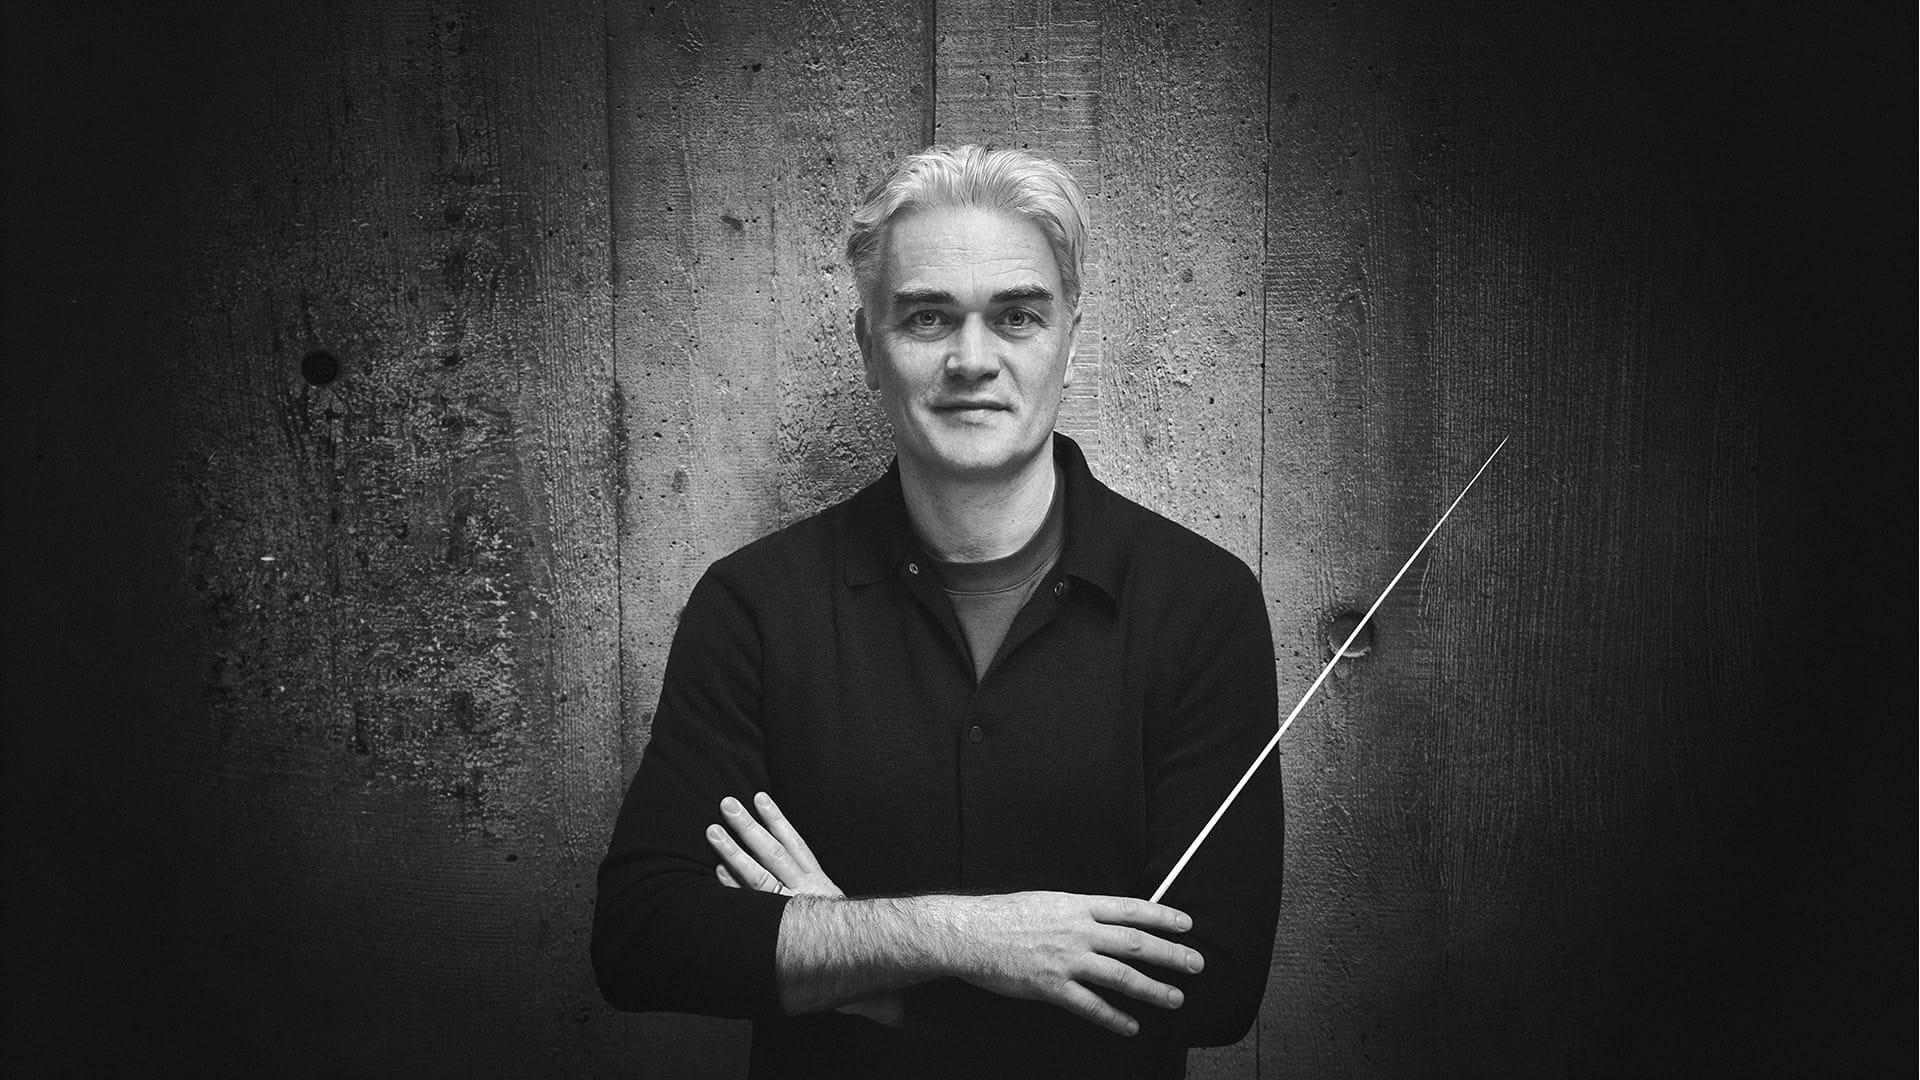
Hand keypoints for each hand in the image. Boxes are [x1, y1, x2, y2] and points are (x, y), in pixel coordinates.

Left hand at [708, 792, 902, 1026]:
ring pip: (758, 875)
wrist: (855, 966)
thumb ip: (814, 885)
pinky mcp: (775, 929)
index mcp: (818, 883)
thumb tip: (794, 864)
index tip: (760, 798)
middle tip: (727, 804)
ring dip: (733, 852)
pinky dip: (733, 887)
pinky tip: (717, 869)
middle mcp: (803, 892)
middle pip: (772, 853)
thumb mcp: (833, 903)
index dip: (777, 820)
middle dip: (748, 827)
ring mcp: (787, 910)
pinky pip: (751, 905)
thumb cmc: (843, 934)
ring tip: (713, 831)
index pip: (794, 843)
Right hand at [943, 892, 1202, 1036]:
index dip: (1162, 915)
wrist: (969, 933)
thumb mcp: (1046, 900)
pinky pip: (1090, 1005)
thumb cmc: (1002, 915)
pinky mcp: (1052, 986)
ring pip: (1121, 975)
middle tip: (1196, 963)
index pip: (1131, 908)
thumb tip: (1103, 917)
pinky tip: (1131, 1026)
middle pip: (1135, 943)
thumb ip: (1077, 910)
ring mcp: (1066, 959)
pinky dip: (1114, 1018)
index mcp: (1077, 905)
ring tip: (1175, 997)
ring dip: (1153, 988)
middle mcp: (1078, 931)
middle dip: (1171, 954)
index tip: (1186, 924)